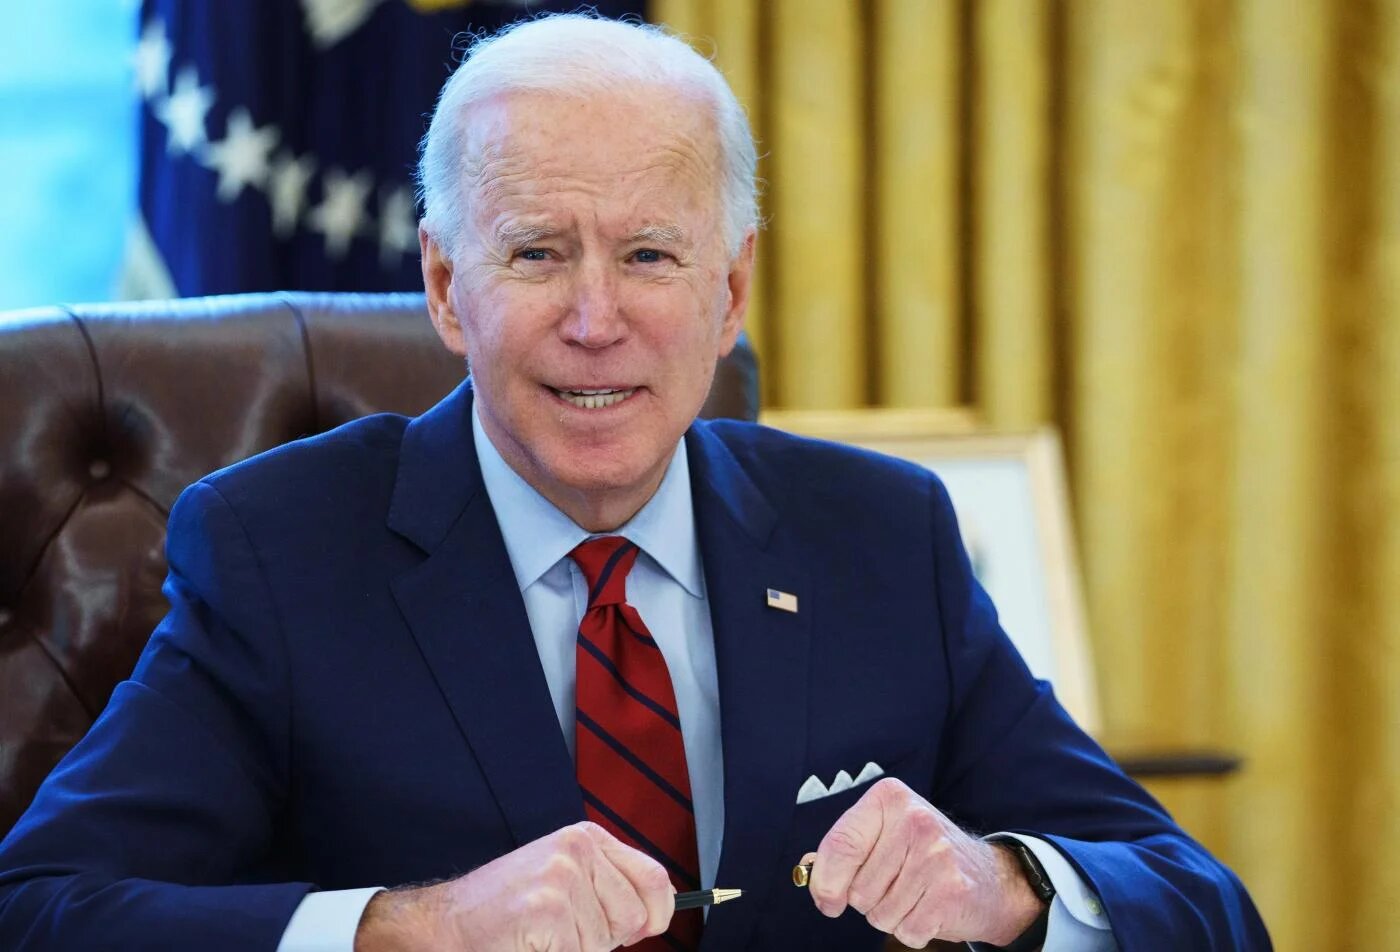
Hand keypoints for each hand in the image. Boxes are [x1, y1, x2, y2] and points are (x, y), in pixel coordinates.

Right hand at [355, 821, 675, 951]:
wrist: (446, 924)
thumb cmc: (504, 909)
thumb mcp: (563, 879)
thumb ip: (607, 888)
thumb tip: (656, 916)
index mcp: (585, 839)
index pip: (652, 877)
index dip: (658, 912)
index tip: (650, 927)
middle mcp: (576, 850)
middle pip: (634, 915)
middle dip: (608, 938)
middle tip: (565, 933)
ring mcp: (561, 878)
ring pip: (607, 941)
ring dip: (579, 949)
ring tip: (544, 935)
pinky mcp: (548, 909)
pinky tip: (532, 943)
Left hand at [802, 777, 1045, 947]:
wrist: (991, 877)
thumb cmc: (925, 855)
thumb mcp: (885, 834)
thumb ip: (845, 848)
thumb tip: (807, 870)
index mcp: (890, 799)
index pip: (840, 845)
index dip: (825, 882)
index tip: (827, 901)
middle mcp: (914, 821)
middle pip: (857, 889)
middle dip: (868, 899)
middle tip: (897, 884)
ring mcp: (935, 855)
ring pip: (879, 913)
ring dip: (891, 915)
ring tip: (915, 894)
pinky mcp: (950, 891)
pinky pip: (906, 930)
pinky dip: (913, 929)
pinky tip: (930, 908)